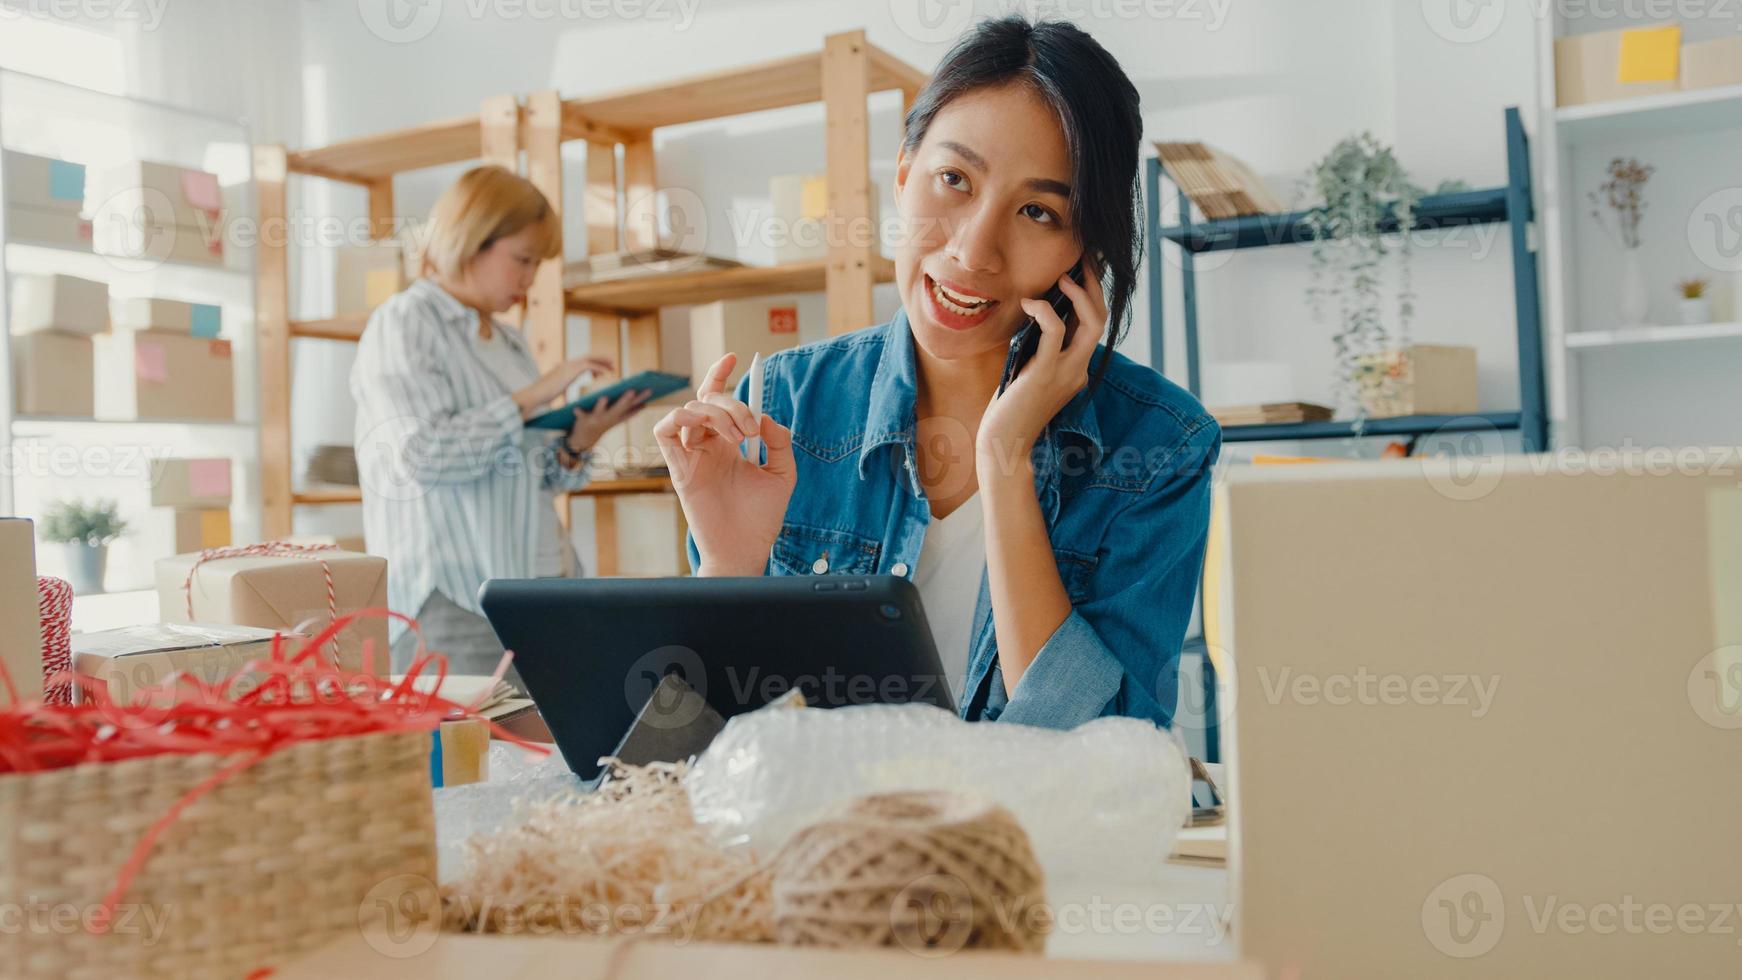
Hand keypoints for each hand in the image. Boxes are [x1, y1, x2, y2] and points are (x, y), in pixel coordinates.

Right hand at [513, 355, 615, 418]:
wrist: (535, 395)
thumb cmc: (541, 396)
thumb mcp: (553, 389)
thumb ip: (559, 386)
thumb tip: (559, 390)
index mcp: (563, 367)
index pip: (581, 362)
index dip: (593, 365)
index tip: (601, 371)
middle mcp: (567, 363)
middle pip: (588, 357)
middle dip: (601, 359)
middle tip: (612, 363)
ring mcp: (569, 365)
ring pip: (591, 359)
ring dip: (603, 363)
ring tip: (613, 367)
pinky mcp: (572, 370)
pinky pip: (590, 366)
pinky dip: (600, 369)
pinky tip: (607, 374)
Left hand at [565, 389, 653, 454]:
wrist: (585, 439)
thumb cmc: (603, 424)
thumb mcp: (618, 418)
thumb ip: (631, 412)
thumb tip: (645, 405)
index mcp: (617, 415)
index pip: (632, 405)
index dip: (641, 397)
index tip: (650, 389)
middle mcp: (609, 417)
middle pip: (618, 408)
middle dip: (625, 400)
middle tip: (632, 391)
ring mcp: (597, 419)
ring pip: (600, 411)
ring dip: (602, 405)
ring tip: (604, 397)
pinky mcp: (583, 419)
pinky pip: (580, 415)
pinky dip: (578, 412)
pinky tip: (575, 408)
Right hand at [653, 352, 796, 575]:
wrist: (746, 549)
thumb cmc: (762, 518)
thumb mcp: (783, 474)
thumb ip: (780, 442)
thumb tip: (766, 417)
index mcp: (728, 443)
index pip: (717, 400)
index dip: (720, 374)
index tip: (735, 357)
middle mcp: (707, 445)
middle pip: (706, 400)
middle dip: (731, 402)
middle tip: (752, 427)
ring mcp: (691, 456)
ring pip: (689, 410)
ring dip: (715, 412)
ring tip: (739, 437)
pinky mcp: (678, 469)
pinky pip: (664, 430)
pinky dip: (680, 418)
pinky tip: (707, 432)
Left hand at [976, 259, 1108, 474]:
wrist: (1003, 445)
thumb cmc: (1010, 409)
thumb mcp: (1029, 372)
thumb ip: (1038, 349)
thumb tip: (1033, 314)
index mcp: (1077, 369)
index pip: (1094, 325)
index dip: (1091, 295)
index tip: (1082, 269)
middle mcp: (1079, 370)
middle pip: (1102, 319)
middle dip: (1095, 286)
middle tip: (1083, 260)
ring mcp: (1067, 372)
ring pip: (1092, 323)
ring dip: (1080, 294)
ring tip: (1064, 276)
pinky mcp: (1046, 374)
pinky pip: (1055, 332)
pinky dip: (1045, 311)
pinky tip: (1029, 303)